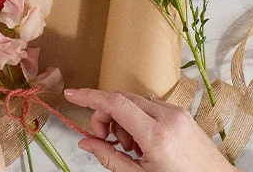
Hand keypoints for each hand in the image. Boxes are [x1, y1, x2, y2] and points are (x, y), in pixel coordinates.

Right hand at [63, 87, 236, 171]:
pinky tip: (142, 141)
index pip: (116, 104)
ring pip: (134, 101)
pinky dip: (137, 118)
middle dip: (105, 115)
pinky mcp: (181, 113)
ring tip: (129, 146)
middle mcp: (168, 117)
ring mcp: (177, 113)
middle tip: (104, 139)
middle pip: (121, 99)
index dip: (89, 97)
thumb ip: (109, 157)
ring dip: (122, 119)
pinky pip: (148, 106)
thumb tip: (85, 142)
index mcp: (157, 135)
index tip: (71, 95)